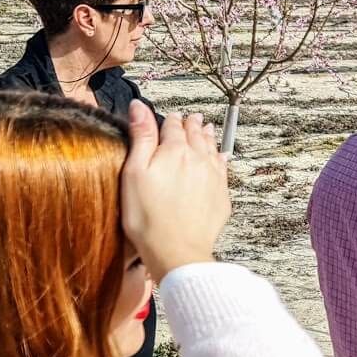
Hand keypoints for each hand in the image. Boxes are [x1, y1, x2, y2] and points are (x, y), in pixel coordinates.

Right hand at [121, 101, 230, 280]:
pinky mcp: (221, 194)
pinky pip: (222, 168)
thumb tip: (139, 107)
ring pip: (211, 148)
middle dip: (191, 124)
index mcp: (175, 150)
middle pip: (195, 134)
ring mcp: (213, 176)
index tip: (170, 116)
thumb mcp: (134, 172)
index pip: (172, 126)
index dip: (169, 120)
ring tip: (206, 128)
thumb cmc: (148, 217)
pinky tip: (220, 157)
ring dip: (207, 136)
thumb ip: (141, 137)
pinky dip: (220, 158)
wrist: (177, 250)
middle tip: (191, 118)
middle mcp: (198, 158)